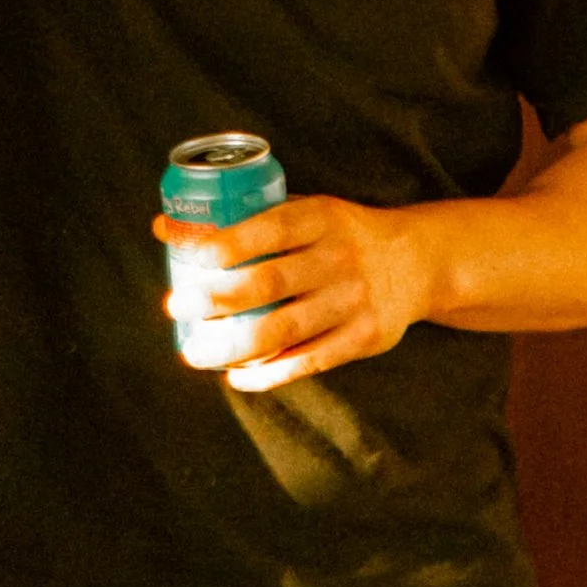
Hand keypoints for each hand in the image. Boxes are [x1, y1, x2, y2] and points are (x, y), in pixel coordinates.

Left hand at [157, 195, 445, 392]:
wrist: (419, 262)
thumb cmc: (343, 235)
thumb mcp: (312, 211)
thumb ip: (254, 220)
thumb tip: (167, 228)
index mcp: (320, 217)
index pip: (260, 230)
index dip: (215, 243)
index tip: (177, 249)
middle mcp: (338, 258)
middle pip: (264, 283)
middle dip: (212, 298)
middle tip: (175, 306)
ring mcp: (352, 301)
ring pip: (281, 330)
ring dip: (229, 346)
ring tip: (194, 353)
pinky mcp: (362, 338)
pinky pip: (306, 362)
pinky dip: (267, 374)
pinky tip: (236, 375)